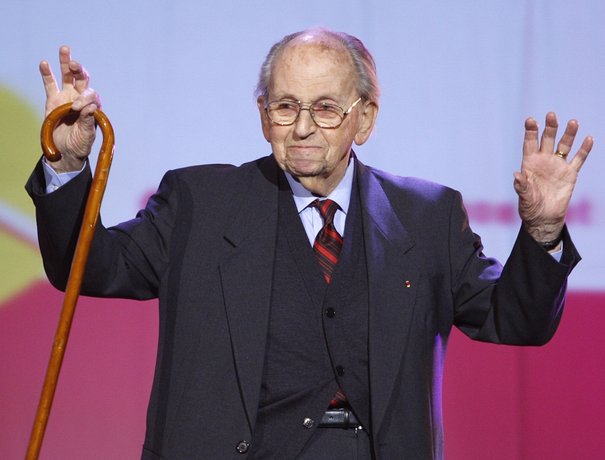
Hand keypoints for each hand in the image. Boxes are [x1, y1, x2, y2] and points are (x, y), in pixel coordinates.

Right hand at [39, 46, 100, 171]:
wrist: (66, 152)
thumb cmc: (80, 144)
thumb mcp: (87, 136)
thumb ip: (88, 121)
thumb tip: (91, 106)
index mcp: (93, 107)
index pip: (91, 95)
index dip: (85, 98)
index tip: (77, 108)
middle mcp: (81, 99)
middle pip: (83, 79)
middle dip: (80, 70)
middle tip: (76, 66)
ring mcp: (67, 97)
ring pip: (68, 77)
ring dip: (67, 63)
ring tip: (65, 50)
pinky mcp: (53, 100)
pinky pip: (50, 84)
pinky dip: (47, 74)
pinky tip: (44, 63)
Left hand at [514, 112, 592, 243]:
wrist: (544, 218)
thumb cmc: (530, 207)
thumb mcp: (524, 197)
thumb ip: (521, 186)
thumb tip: (516, 175)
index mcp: (529, 163)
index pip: (530, 144)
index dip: (530, 132)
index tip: (530, 120)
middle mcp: (544, 161)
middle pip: (547, 140)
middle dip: (549, 128)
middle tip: (552, 115)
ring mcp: (558, 166)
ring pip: (564, 146)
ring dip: (568, 134)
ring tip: (573, 122)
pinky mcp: (570, 174)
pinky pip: (578, 159)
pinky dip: (584, 150)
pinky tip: (588, 139)